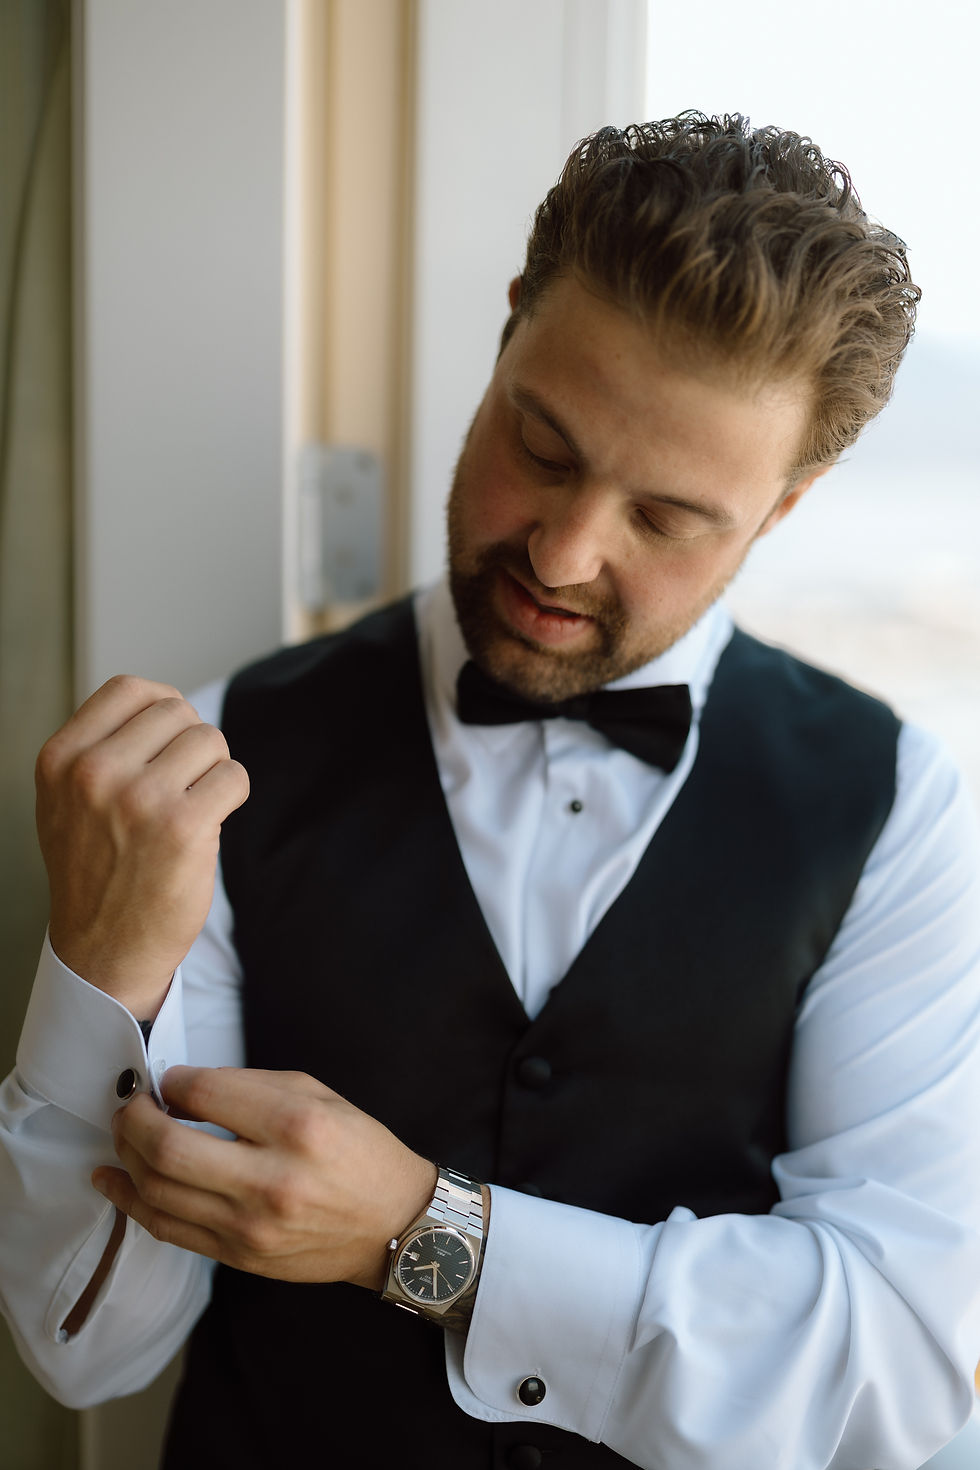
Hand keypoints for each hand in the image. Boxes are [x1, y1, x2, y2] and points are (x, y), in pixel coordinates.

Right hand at [35, 675, 248, 1018]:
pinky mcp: (182, 827)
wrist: (104, 950)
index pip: (129, 689)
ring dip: (214, 769)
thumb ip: (100, 747)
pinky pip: (234, 777)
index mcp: (61, 759)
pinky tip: (209, 821)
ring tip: (194, 804)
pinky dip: (232, 795)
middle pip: (177, 712)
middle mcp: (94, 774)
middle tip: (184, 784)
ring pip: (210, 740)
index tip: (170, 737)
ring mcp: (139, 799)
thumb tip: (165, 701)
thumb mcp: (66, 800)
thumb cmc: (94, 870)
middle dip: (192, 743)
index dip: (163, 705)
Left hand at [93, 1067, 437, 1290]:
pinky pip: (166, 1228)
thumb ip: (251, 1086)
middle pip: (167, 1148)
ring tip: (123, 1134)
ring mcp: (250, 1225)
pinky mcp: (238, 1256)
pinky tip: (113, 1179)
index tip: (172, 1080)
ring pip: (157, 1191)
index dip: (175, 1081)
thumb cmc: (358, 1151)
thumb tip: (185, 1086)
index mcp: (297, 1126)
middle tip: (131, 1104)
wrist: (393, 1225)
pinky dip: (131, 1201)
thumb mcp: (319, 1095)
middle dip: (133, 1118)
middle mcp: (270, 1179)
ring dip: (126, 1156)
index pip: (206, 1094)